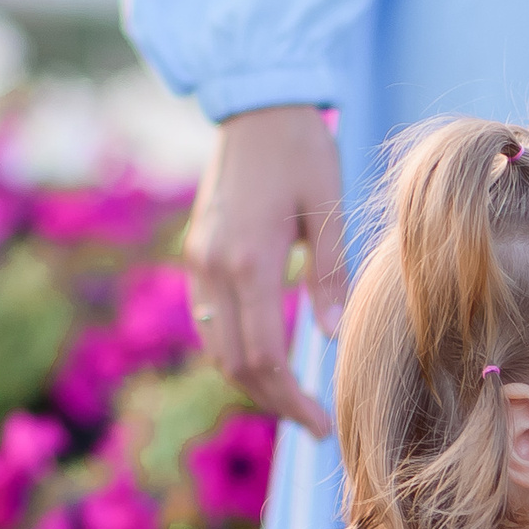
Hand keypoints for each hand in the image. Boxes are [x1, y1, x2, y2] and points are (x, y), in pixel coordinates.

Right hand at [184, 104, 348, 438]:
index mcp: (248, 260)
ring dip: (250, 383)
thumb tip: (332, 341)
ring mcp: (198, 260)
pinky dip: (234, 352)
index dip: (291, 399)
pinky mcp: (197, 253)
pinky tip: (267, 362)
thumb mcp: (326, 209)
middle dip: (273, 401)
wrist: (255, 104)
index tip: (323, 424)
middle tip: (312, 425)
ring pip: (215, 348)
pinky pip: (208, 322)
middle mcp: (213, 267)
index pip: (264, 356)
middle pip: (234, 363)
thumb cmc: (302, 150)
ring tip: (292, 401)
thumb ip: (329, 278)